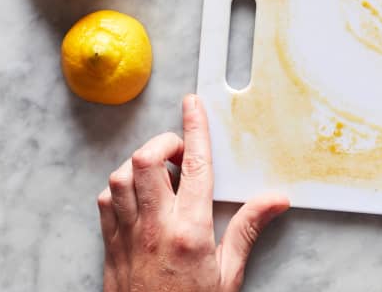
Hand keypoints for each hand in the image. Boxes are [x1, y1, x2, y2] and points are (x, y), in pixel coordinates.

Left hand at [97, 94, 288, 291]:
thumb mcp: (229, 274)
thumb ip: (248, 229)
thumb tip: (276, 200)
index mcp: (190, 231)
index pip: (195, 166)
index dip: (195, 129)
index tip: (194, 105)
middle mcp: (155, 226)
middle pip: (146, 161)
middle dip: (164, 143)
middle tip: (181, 153)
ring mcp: (127, 235)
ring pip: (120, 176)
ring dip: (140, 165)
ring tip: (162, 175)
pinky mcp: (109, 246)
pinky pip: (105, 201)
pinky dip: (119, 188)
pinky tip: (138, 197)